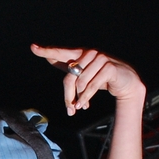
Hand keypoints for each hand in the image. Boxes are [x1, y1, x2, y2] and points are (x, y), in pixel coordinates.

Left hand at [30, 45, 144, 116]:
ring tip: (80, 107)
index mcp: (81, 54)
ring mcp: (100, 58)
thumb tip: (49, 59)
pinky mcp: (109, 67)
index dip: (47, 51)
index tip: (33, 48)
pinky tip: (84, 105)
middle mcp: (89, 53)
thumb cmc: (102, 77)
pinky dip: (86, 98)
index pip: (61, 53)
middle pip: (69, 77)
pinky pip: (91, 86)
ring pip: (80, 83)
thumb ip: (69, 68)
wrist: (125, 82)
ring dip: (79, 98)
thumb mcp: (84, 74)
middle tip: (70, 110)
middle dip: (68, 96)